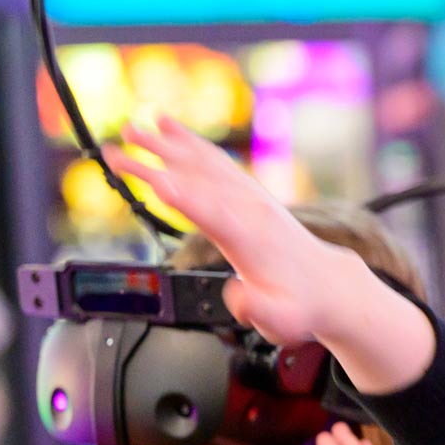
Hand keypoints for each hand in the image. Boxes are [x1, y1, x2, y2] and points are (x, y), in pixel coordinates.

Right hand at [105, 117, 355, 344]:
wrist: (326, 283)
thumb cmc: (299, 303)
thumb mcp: (283, 319)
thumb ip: (259, 310)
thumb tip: (238, 295)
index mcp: (250, 240)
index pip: (213, 215)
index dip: (186, 199)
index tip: (154, 181)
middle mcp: (249, 210)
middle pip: (198, 181)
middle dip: (159, 164)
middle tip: (118, 150)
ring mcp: (249, 197)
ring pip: (204, 164)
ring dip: (167, 145)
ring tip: (133, 128)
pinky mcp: (248, 192)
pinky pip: (216, 161)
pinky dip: (191, 142)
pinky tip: (167, 125)